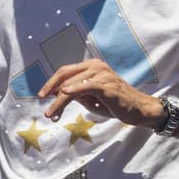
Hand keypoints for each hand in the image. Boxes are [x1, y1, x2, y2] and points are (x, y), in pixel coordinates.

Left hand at [39, 59, 162, 126]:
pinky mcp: (107, 85)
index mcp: (91, 66)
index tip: (42, 94)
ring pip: (73, 85)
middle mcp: (95, 66)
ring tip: (51, 113)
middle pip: (66, 75)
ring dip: (59, 100)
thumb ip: (76, 93)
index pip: (66, 71)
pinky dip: (74, 89)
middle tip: (40, 99)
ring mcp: (101, 74)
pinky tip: (64, 94)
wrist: (138, 110)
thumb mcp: (90, 98)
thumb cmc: (114, 104)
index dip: (52, 82)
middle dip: (51, 88)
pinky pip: (87, 86)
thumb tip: (57, 94)